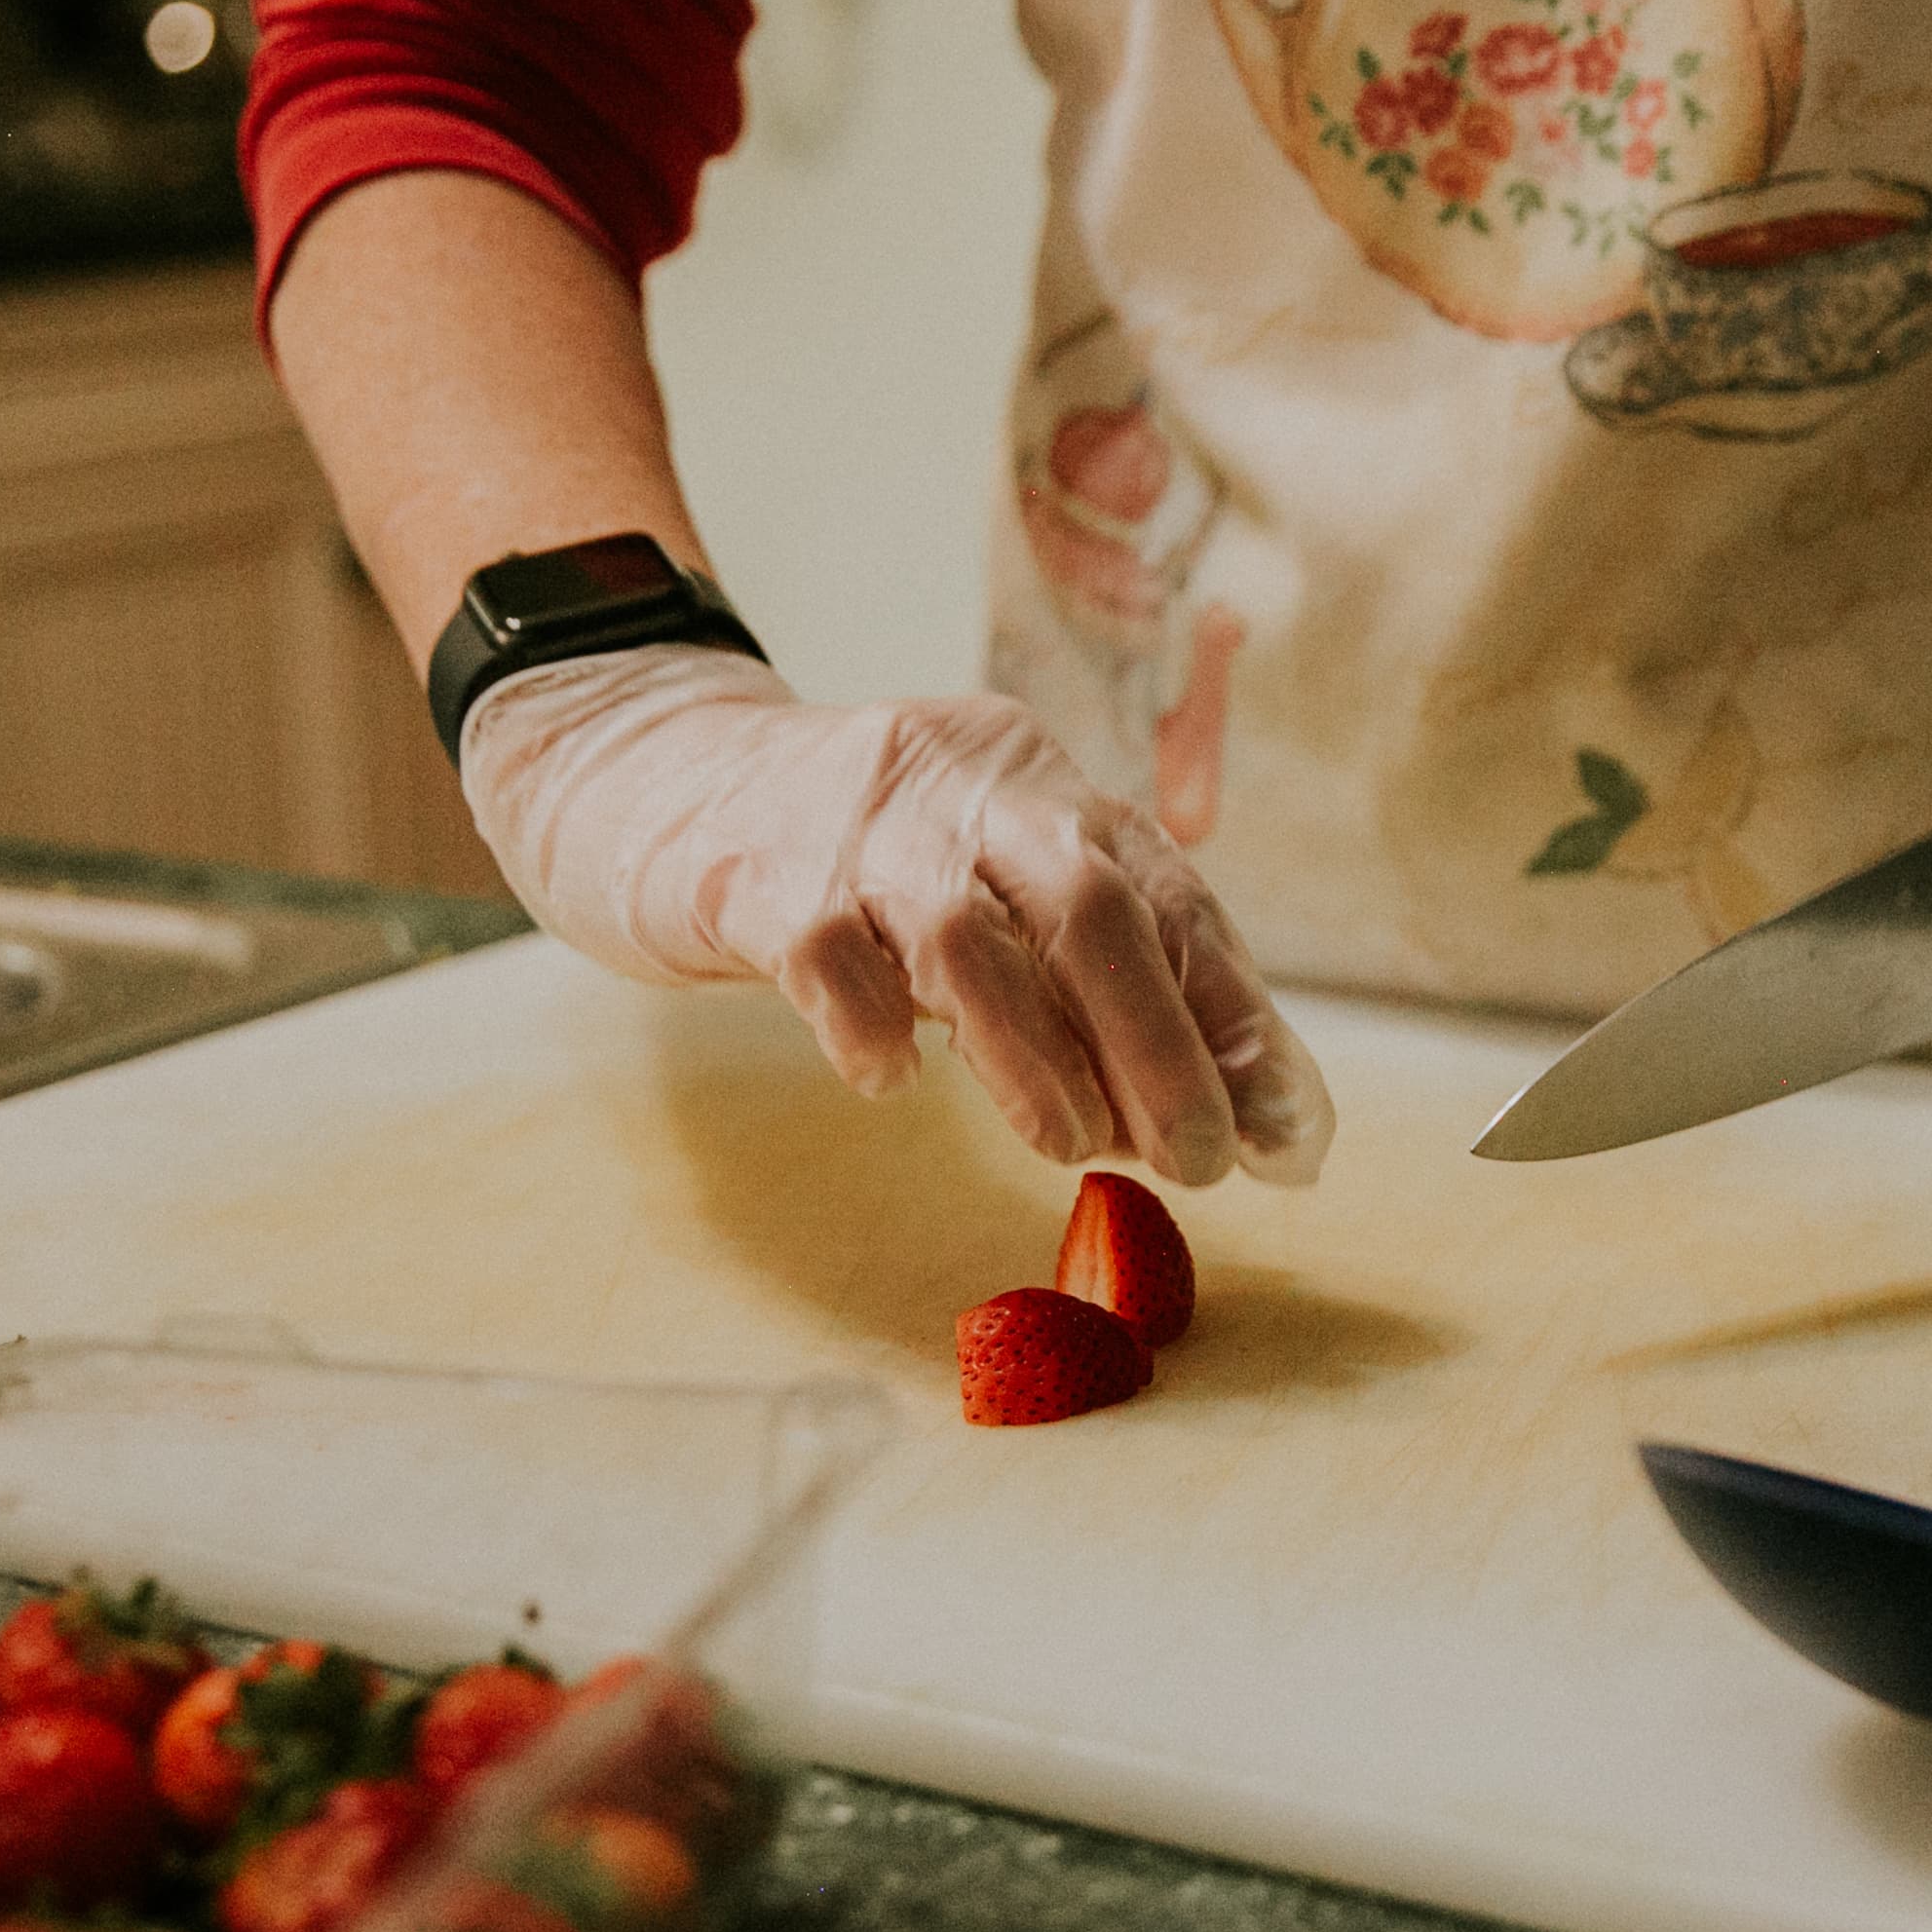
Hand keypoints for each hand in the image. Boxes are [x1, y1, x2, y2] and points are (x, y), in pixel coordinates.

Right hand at [460, 645, 1333, 1185]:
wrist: (647, 769)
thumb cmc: (857, 866)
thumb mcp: (994, 894)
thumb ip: (1113, 995)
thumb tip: (1259, 1133)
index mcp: (1044, 790)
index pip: (1170, 899)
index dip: (1236, 1020)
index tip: (1284, 1137)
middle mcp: (967, 788)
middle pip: (1093, 902)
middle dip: (1160, 1044)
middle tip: (1199, 1162)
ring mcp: (857, 824)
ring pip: (969, 934)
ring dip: (1036, 1057)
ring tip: (1069, 1146)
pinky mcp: (754, 872)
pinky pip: (825, 953)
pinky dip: (872, 1026)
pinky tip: (894, 1079)